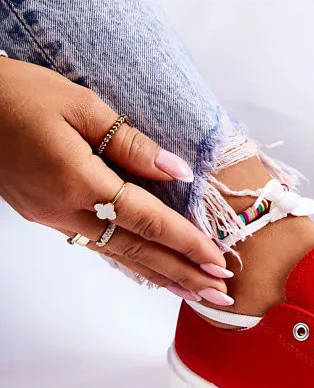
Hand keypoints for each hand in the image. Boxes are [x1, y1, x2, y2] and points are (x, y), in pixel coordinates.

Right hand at [0, 58, 230, 299]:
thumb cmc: (19, 93)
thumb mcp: (82, 105)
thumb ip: (131, 143)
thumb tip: (176, 172)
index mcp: (77, 181)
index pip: (145, 220)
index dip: (186, 242)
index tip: (219, 261)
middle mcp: (63, 210)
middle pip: (133, 250)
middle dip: (180, 273)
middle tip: (219, 294)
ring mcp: (49, 216)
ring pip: (113, 254)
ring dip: (157, 274)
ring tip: (192, 291)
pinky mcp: (42, 213)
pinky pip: (94, 243)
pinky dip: (127, 259)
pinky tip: (146, 267)